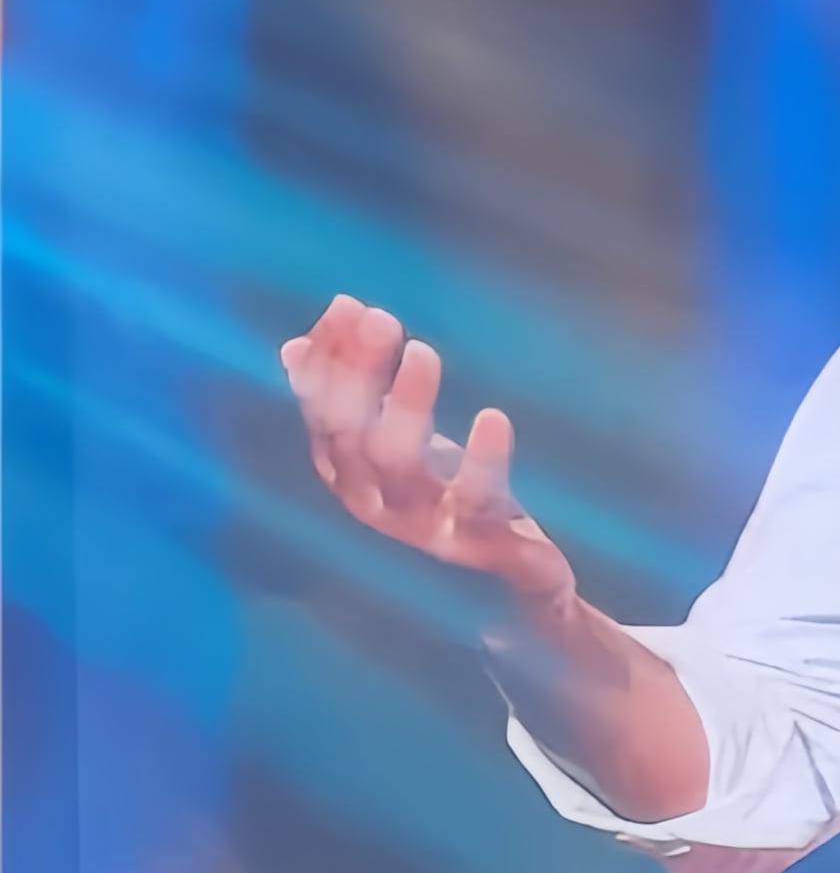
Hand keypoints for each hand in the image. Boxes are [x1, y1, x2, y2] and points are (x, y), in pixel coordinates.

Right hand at [280, 297, 581, 615]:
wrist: (510, 567)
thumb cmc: (443, 492)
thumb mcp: (394, 439)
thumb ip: (351, 394)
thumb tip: (295, 347)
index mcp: (346, 471)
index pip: (322, 409)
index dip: (328, 358)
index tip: (346, 305)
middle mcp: (372, 499)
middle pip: (353, 432)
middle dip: (359, 372)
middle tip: (379, 319)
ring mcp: (420, 523)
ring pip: (399, 462)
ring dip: (407, 404)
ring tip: (423, 352)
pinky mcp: (476, 538)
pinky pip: (474, 497)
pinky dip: (483, 458)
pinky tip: (493, 417)